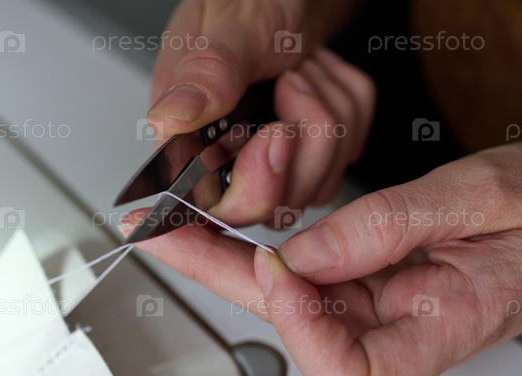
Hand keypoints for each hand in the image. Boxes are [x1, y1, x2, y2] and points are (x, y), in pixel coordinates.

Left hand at [125, 143, 521, 375]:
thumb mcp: (487, 193)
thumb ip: (393, 223)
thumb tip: (305, 252)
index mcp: (446, 330)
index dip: (308, 332)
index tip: (285, 266)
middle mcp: (401, 333)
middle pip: (296, 336)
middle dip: (221, 280)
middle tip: (166, 232)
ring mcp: (380, 312)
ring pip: (286, 304)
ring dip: (225, 262)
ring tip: (179, 218)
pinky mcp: (368, 286)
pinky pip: (303, 276)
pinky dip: (258, 250)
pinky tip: (226, 223)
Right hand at [148, 0, 373, 224]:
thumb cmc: (252, 0)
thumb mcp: (229, 26)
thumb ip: (206, 73)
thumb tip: (171, 120)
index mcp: (190, 140)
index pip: (216, 208)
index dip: (256, 185)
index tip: (279, 133)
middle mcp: (227, 162)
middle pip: (278, 204)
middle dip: (305, 138)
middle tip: (292, 81)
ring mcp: (274, 167)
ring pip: (321, 184)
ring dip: (331, 114)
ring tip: (303, 68)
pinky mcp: (313, 159)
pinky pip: (350, 154)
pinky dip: (350, 106)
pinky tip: (321, 76)